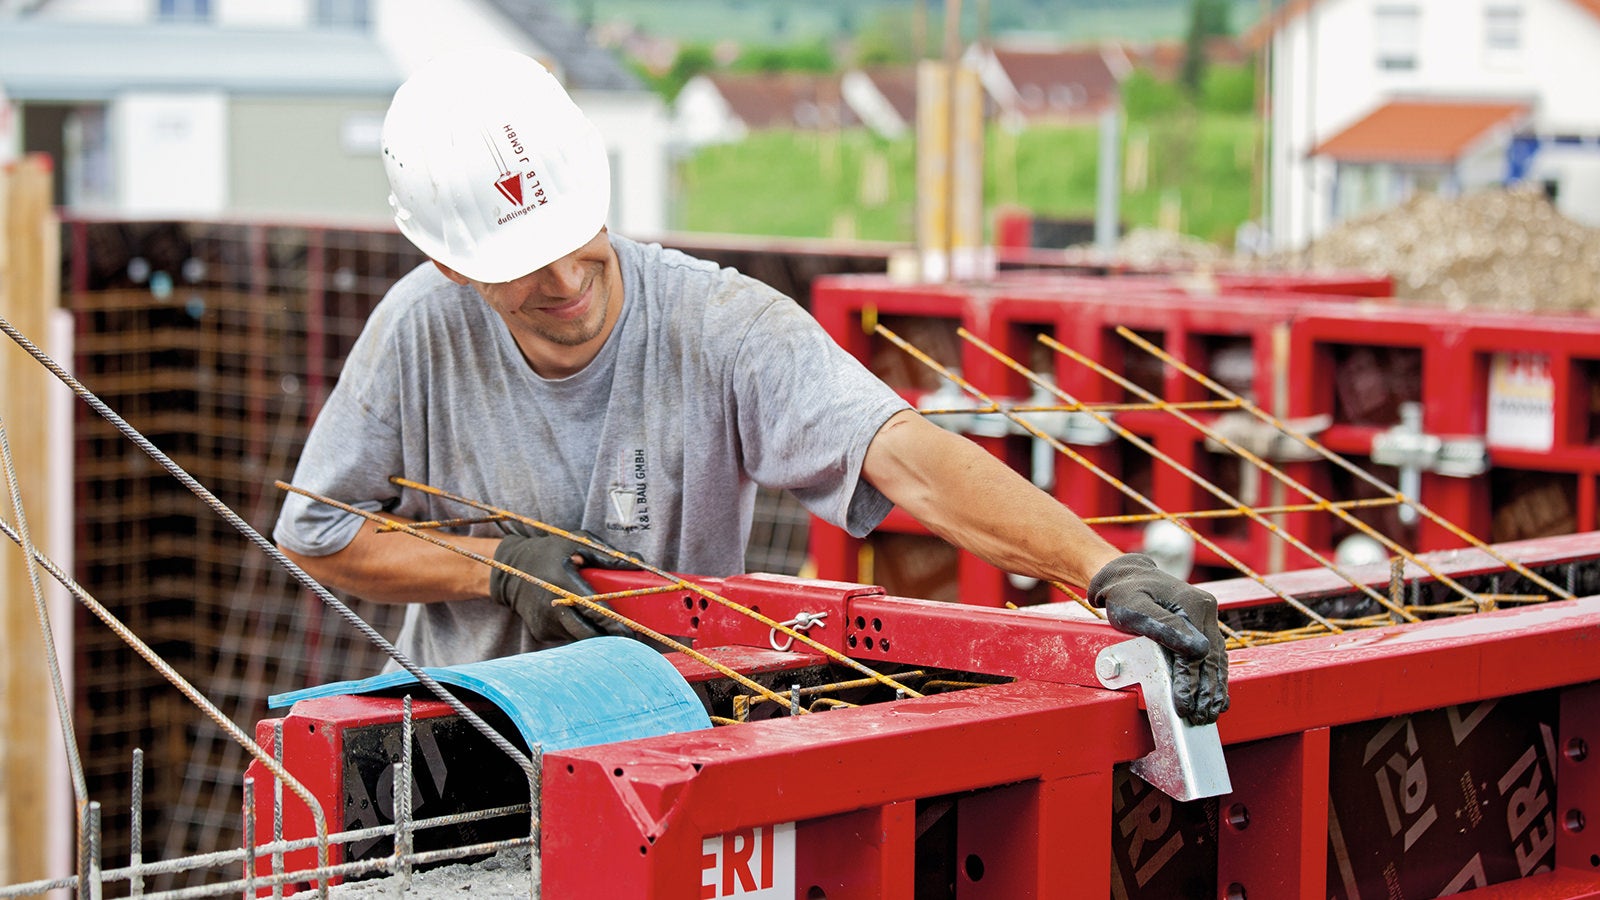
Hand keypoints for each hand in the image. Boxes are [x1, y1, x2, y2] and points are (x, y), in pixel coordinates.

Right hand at [489, 531, 635, 642]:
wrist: (511, 568)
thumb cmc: (550, 552)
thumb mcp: (577, 542)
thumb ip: (607, 554)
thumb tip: (638, 562)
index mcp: (561, 581)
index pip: (591, 608)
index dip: (613, 624)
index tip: (631, 633)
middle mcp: (550, 605)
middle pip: (586, 633)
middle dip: (610, 639)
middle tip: (630, 638)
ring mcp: (544, 622)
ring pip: (579, 637)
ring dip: (596, 634)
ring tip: (610, 626)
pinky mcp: (540, 633)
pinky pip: (568, 636)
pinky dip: (579, 631)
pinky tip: (582, 620)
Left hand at [1089, 552, 1228, 725]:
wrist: (1124, 576)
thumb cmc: (1124, 592)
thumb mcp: (1136, 607)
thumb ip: (1164, 627)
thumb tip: (1198, 651)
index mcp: (1193, 606)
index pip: (1196, 655)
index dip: (1189, 684)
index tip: (1184, 706)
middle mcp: (1205, 610)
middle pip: (1211, 660)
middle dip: (1205, 693)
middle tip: (1199, 718)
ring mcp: (1206, 617)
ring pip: (1217, 660)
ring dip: (1214, 689)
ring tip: (1209, 714)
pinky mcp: (1202, 624)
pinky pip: (1214, 655)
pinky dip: (1215, 677)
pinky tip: (1216, 696)